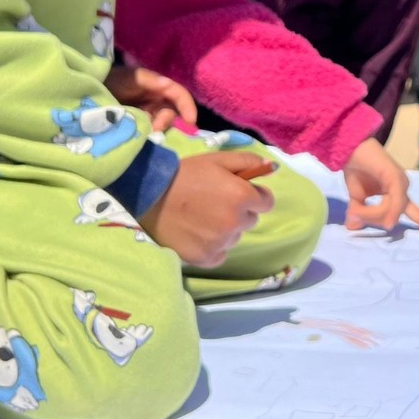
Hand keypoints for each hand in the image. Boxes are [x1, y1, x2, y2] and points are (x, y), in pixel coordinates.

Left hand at [108, 66, 196, 131]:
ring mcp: (147, 113)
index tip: (190, 122)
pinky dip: (147, 135)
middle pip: (171, 113)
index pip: (179, 95)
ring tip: (143, 132)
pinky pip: (149, 131)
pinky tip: (140, 137)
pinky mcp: (139, 125)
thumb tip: (168, 84)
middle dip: (166, 122)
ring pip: (161, 124)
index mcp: (158, 87)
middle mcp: (156, 101)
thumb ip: (149, 80)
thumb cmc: (112, 80)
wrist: (91, 92)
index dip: (187, 106)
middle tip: (154, 129)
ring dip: (155, 130)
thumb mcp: (130, 78)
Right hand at [141, 150, 273, 267]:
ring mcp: (220, 242)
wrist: (149, 194)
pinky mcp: (205, 258)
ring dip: (224, 230)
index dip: (254, 196)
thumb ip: (247, 161)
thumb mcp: (217, 160)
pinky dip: (212, 247)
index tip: (239, 193)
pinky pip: (220, 254)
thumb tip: (270, 167)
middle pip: (250, 220)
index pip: (266, 202)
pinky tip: (196, 234)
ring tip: (200, 218)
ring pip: (234, 237)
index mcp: (241, 196)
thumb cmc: (185, 174)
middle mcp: (235, 222)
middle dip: (238, 212)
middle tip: (213, 204)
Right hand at [341, 137, 418, 230]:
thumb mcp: (357, 198)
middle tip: (355, 214)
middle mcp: (402, 188)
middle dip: (375, 220)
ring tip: (354, 209)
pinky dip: (386, 211)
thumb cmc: (356, 168)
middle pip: (395, 216)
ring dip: (371, 214)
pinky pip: (395, 202)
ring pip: (392, 211)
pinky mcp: (395, 177)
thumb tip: (353, 227)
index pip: (415, 212)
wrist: (350, 148)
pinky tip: (381, 219)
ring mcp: (400, 182)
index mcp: (397, 194)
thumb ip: (360, 212)